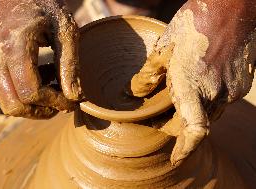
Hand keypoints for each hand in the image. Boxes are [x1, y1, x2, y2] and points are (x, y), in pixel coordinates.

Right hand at [0, 0, 81, 118]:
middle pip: (14, 105)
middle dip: (41, 110)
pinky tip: (42, 80)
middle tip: (62, 102)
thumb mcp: (65, 29)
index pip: (31, 91)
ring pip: (7, 103)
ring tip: (54, 90)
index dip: (54, 102)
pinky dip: (24, 94)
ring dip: (32, 105)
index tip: (72, 100)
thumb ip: (70, 63)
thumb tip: (74, 96)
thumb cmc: (45, 4)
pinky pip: (4, 91)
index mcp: (15, 45)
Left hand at [129, 0, 255, 164]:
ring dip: (193, 111)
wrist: (232, 7)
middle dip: (179, 125)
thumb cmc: (195, 23)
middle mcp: (217, 94)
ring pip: (209, 112)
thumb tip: (133, 92)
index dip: (184, 149)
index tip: (175, 158)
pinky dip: (206, 99)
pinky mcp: (241, 82)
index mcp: (194, 87)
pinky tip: (197, 82)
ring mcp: (232, 89)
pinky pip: (221, 99)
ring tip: (178, 95)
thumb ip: (148, 75)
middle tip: (162, 116)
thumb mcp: (164, 48)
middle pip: (196, 123)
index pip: (194, 131)